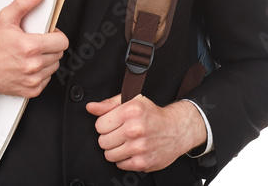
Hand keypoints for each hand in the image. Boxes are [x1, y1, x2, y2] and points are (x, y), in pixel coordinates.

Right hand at [0, 0, 68, 97]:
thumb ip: (22, 3)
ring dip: (47, 59)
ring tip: (31, 54)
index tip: (48, 34)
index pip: (62, 42)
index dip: (56, 35)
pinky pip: (47, 79)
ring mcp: (32, 79)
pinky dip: (41, 72)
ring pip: (54, 66)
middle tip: (37, 42)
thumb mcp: (5, 18)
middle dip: (50, 46)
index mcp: (30, 47)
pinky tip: (29, 65)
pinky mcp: (31, 90)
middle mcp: (33, 65)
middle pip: (59, 53)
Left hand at [86, 94, 205, 172]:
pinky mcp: (142, 162)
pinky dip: (124, 159)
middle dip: (109, 138)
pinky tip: (132, 150)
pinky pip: (120, 165)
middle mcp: (134, 129)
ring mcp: (139, 147)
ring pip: (108, 155)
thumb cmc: (153, 115)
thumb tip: (91, 107)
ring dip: (115, 150)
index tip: (114, 124)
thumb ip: (109, 104)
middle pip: (102, 141)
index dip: (105, 125)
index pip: (99, 125)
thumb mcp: (132, 101)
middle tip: (120, 134)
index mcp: (130, 111)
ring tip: (126, 142)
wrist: (176, 130)